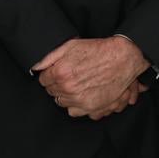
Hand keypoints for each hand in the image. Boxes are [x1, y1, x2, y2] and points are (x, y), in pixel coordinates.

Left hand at [34, 37, 149, 118]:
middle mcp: (68, 88)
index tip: (55, 73)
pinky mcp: (90, 107)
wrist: (122, 59)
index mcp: (61, 72)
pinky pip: (73, 112)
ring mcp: (79, 99)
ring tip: (75, 84)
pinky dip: (75, 104)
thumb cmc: (97, 50)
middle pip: (52, 92)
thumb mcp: (71, 46)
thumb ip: (50, 57)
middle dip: (57, 84)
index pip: (44, 80)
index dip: (49, 75)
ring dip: (65, 95)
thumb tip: (36, 67)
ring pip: (61, 102)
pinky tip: (80, 94)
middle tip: (67, 76)